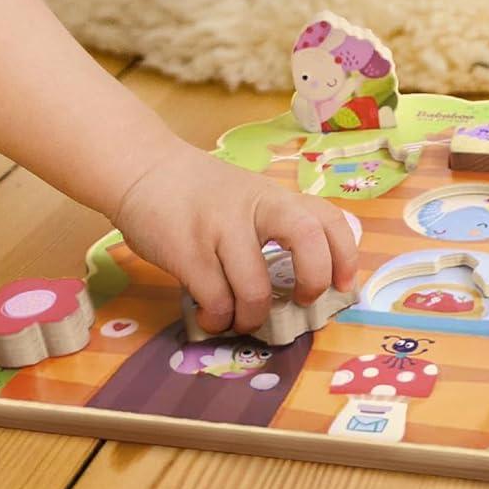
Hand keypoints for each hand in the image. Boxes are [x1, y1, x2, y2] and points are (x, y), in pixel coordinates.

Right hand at [113, 142, 359, 334]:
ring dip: (251, 318)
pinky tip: (210, 314)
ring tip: (238, 317)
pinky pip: (216, 302)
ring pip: (255, 290)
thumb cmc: (199, 193)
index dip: (345, 255)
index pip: (326, 217)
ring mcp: (219, 227)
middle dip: (312, 280)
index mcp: (273, 197)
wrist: (142, 169)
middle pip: (306, 237)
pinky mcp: (187, 250)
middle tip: (299, 301)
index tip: (343, 285)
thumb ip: (274, 226)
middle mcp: (253, 207)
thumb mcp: (247, 197)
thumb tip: (304, 285)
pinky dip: (217, 320)